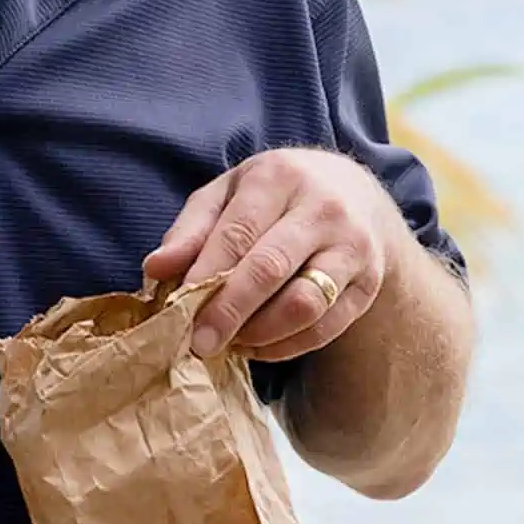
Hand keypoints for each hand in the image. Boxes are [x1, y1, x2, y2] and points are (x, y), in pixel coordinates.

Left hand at [142, 148, 406, 362]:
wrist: (355, 194)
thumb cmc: (274, 195)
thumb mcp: (228, 193)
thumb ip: (191, 229)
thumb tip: (155, 269)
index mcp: (279, 177)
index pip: (238, 233)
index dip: (205, 275)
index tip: (177, 311)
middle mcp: (323, 208)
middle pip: (270, 269)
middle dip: (229, 312)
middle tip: (198, 343)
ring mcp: (353, 247)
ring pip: (304, 304)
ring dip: (259, 333)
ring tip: (230, 341)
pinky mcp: (368, 284)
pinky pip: (325, 327)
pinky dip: (286, 346)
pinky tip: (258, 346)